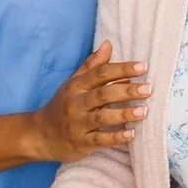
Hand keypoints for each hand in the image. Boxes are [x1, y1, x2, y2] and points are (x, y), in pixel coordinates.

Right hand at [28, 40, 150, 161]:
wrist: (40, 136)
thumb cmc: (62, 106)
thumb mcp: (74, 83)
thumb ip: (92, 65)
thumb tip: (109, 44)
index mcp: (76, 86)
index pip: (100, 74)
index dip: (121, 68)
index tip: (143, 66)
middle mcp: (76, 104)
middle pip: (103, 94)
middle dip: (126, 91)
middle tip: (148, 88)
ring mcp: (78, 124)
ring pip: (102, 118)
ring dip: (124, 114)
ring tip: (144, 111)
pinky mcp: (81, 143)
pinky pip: (100, 140)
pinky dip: (115, 137)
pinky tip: (131, 134)